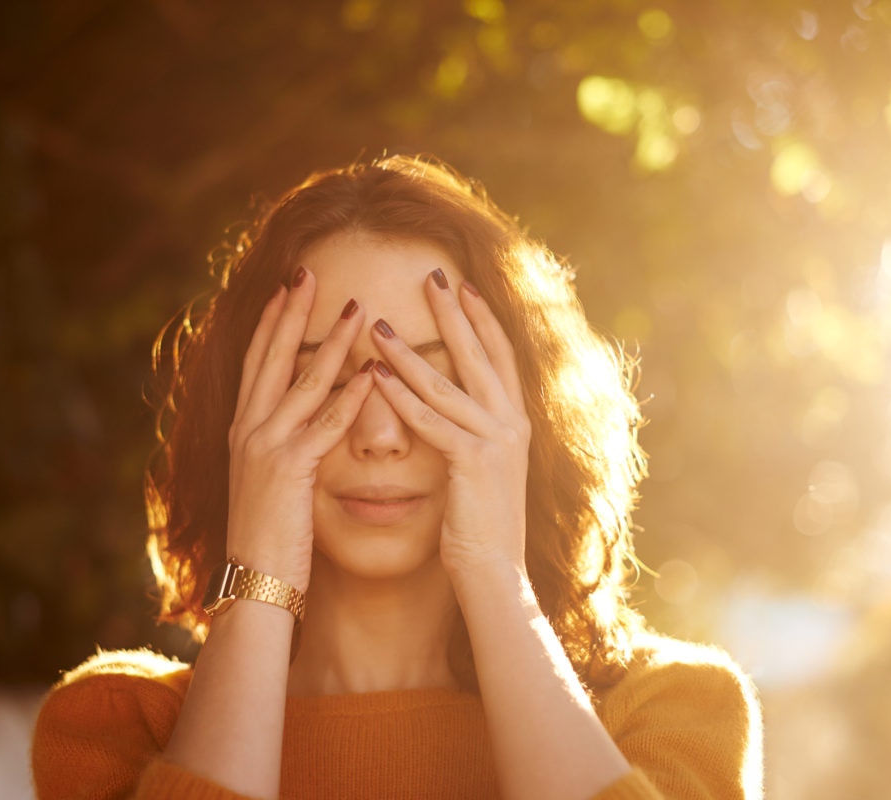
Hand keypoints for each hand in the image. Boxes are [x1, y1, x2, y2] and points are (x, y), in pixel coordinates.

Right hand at [225, 268, 373, 591]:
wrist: (252, 585)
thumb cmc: (267, 540)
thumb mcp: (266, 484)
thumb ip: (280, 448)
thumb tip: (297, 426)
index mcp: (243, 432)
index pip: (255, 364)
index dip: (270, 324)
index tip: (287, 289)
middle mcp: (248, 432)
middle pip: (270, 358)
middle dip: (290, 312)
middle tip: (308, 271)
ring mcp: (265, 449)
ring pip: (301, 382)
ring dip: (331, 342)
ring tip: (357, 307)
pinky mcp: (289, 471)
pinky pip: (324, 425)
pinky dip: (350, 397)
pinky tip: (372, 373)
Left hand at [368, 271, 531, 579]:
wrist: (496, 573)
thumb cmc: (481, 526)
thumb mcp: (486, 470)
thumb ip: (477, 434)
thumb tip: (459, 409)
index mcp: (516, 423)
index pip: (501, 357)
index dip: (482, 319)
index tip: (463, 287)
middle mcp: (511, 425)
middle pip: (480, 355)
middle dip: (454, 313)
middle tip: (432, 276)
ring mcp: (495, 441)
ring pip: (446, 383)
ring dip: (409, 351)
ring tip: (378, 322)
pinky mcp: (472, 462)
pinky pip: (430, 419)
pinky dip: (400, 395)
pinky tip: (375, 374)